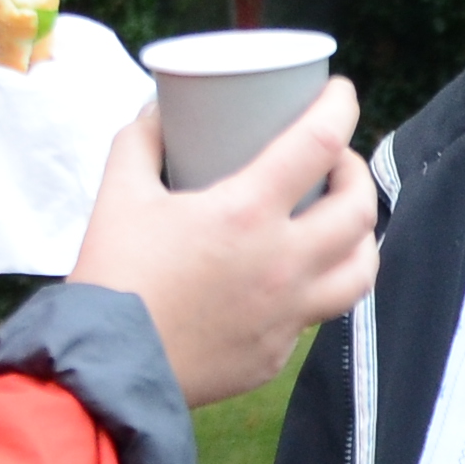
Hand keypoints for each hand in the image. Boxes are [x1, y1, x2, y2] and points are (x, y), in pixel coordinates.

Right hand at [66, 82, 379, 406]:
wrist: (103, 370)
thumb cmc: (112, 278)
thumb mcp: (119, 194)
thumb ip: (141, 142)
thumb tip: (160, 110)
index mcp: (246, 214)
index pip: (319, 143)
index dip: (340, 106)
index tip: (340, 93)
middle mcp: (282, 264)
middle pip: (359, 209)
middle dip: (355, 174)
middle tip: (334, 163)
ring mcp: (287, 315)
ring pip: (361, 271)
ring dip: (359, 237)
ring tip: (339, 222)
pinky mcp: (276, 354)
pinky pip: (316, 314)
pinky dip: (316, 286)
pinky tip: (294, 277)